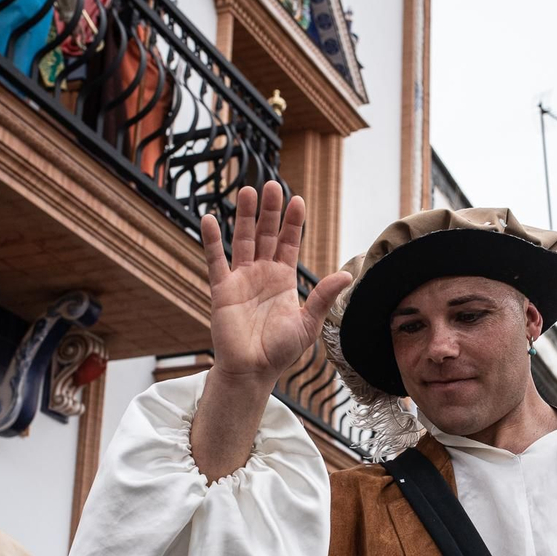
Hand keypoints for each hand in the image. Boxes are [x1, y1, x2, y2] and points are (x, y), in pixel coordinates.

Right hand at [201, 182, 352, 388]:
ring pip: (243, 240)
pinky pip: (216, 260)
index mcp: (283, 279)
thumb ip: (322, 296)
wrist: (253, 370)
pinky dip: (211, 240)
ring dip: (245, 216)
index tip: (297, 200)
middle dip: (270, 210)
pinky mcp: (222, 289)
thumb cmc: (280, 350)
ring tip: (247, 191)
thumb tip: (347, 275)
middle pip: (266, 234)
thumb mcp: (308, 322)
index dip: (293, 222)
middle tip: (272, 185)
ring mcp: (241, 279)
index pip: (289, 243)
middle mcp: (262, 274)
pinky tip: (209, 219)